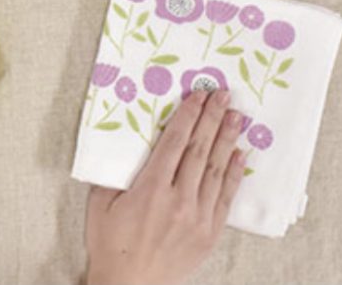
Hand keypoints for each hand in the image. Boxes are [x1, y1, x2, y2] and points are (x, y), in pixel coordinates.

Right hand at [84, 90, 245, 284]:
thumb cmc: (111, 246)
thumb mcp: (101, 204)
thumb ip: (115, 173)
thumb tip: (126, 145)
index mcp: (151, 189)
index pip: (175, 142)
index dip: (188, 116)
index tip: (197, 96)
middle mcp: (179, 200)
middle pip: (200, 150)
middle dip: (212, 119)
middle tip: (222, 95)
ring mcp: (198, 218)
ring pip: (217, 170)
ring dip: (227, 139)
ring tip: (236, 116)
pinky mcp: (209, 233)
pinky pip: (225, 197)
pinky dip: (235, 174)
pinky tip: (240, 155)